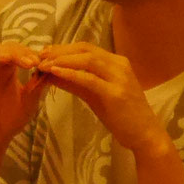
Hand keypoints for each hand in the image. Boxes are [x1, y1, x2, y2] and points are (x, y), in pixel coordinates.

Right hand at [0, 42, 48, 156]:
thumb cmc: (12, 119)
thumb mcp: (29, 101)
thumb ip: (38, 85)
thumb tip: (52, 67)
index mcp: (8, 70)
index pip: (17, 52)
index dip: (27, 53)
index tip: (39, 61)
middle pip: (1, 49)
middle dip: (16, 53)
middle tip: (30, 62)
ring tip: (9, 59)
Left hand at [32, 42, 171, 157]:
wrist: (144, 135)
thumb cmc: (120, 115)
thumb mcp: (94, 95)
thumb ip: (75, 82)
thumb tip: (50, 73)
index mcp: (116, 62)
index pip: (86, 47)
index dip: (63, 47)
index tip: (44, 52)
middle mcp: (120, 65)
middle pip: (85, 50)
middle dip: (59, 51)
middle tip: (39, 56)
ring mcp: (120, 78)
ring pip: (87, 60)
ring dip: (62, 60)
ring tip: (43, 65)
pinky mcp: (116, 93)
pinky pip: (90, 79)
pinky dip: (70, 73)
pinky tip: (55, 73)